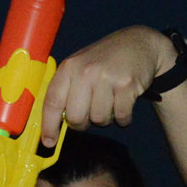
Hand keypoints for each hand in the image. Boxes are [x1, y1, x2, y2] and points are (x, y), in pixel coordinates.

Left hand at [40, 25, 173, 145]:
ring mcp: (107, 78)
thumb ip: (66, 91)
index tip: (49, 142)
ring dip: (105, 118)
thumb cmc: (104, 61)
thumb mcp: (79, 66)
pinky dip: (123, 118)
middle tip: (89, 114)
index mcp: (69, 67)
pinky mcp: (127, 85)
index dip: (49, 125)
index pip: (52, 102)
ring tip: (109, 102)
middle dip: (82, 123)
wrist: (138, 44)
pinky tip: (124, 103)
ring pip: (99, 120)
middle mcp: (85, 71)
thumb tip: (54, 124)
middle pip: (76, 118)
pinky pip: (120, 117)